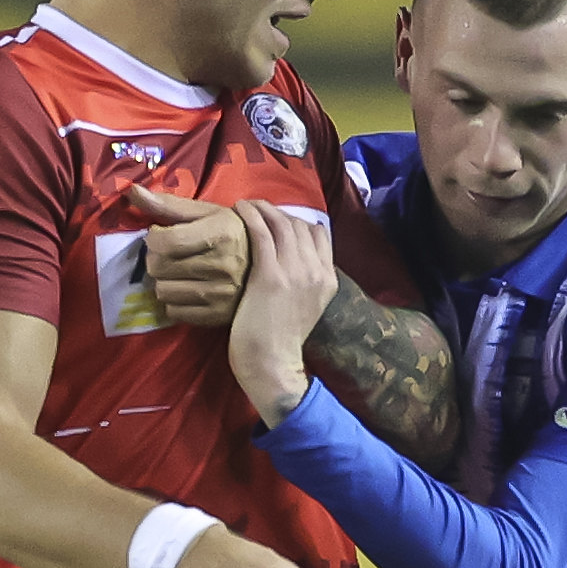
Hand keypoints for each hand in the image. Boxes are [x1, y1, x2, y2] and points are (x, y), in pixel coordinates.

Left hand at [128, 187, 251, 326]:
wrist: (277, 265)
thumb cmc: (236, 234)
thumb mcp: (209, 213)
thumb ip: (169, 204)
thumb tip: (132, 191)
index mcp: (221, 233)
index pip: (164, 242)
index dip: (154, 239)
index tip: (163, 236)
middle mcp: (223, 265)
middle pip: (158, 268)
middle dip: (158, 259)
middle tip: (172, 256)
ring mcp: (222, 294)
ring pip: (163, 291)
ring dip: (165, 282)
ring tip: (179, 274)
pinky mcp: (220, 315)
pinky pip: (175, 312)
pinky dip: (175, 302)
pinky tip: (187, 291)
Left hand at [224, 201, 333, 425]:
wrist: (272, 363)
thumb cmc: (280, 341)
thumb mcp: (304, 308)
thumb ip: (302, 284)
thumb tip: (288, 266)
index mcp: (329, 280)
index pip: (320, 235)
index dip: (298, 222)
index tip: (278, 221)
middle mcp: (317, 272)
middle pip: (302, 225)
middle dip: (279, 212)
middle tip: (257, 208)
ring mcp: (296, 272)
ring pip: (283, 223)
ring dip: (263, 208)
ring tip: (246, 204)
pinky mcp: (271, 274)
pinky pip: (262, 232)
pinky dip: (250, 216)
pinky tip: (237, 210)